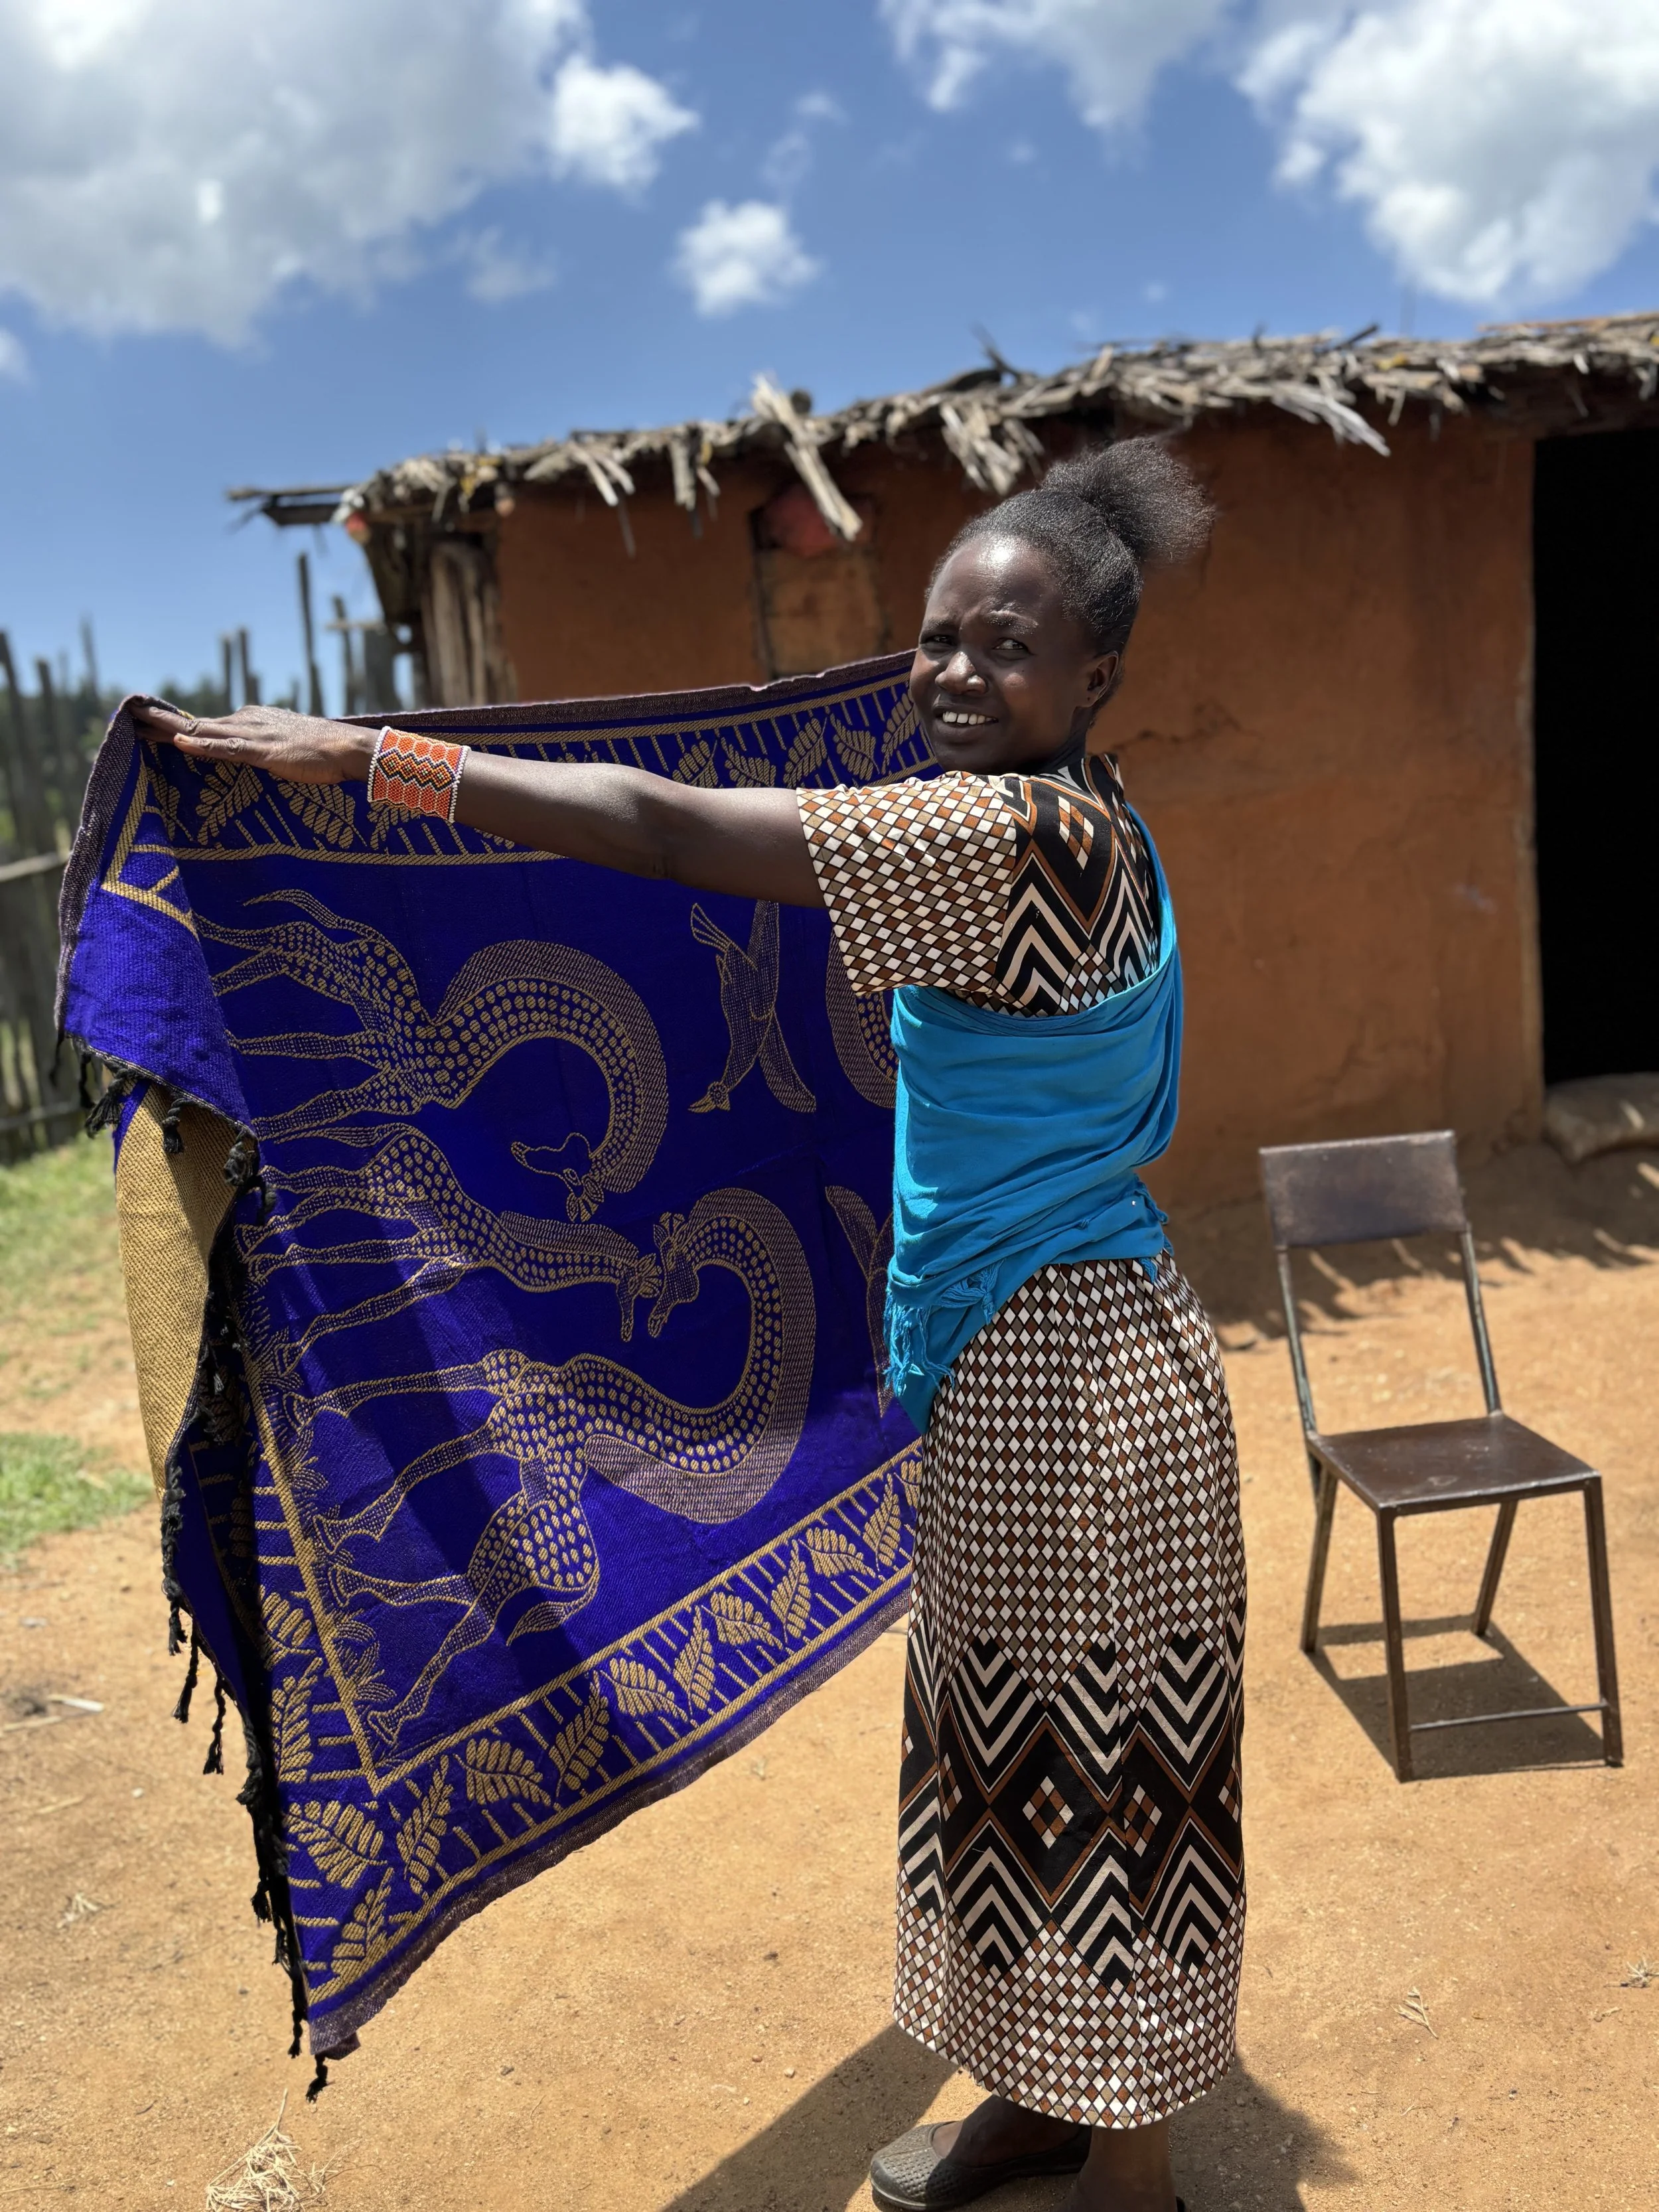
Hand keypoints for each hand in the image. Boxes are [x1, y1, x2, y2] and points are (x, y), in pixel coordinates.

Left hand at [134, 702, 374, 786]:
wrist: (348, 749)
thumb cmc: (323, 754)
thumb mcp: (285, 749)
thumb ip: (263, 750)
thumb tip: (248, 758)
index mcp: (251, 720)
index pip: (206, 724)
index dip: (176, 725)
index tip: (149, 726)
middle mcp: (247, 721)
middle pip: (196, 723)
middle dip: (160, 722)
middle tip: (128, 717)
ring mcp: (254, 735)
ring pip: (203, 731)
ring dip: (168, 729)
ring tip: (138, 725)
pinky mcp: (264, 751)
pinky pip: (226, 749)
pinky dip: (202, 747)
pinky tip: (180, 744)